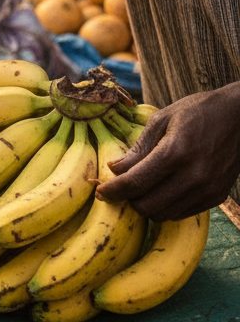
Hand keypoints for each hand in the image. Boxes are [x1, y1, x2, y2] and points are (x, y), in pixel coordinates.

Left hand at [97, 84, 239, 218]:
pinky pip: (181, 212)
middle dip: (128, 199)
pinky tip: (160, 188)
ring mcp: (208, 190)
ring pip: (164, 214)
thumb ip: (138, 148)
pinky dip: (165, 206)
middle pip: (148, 206)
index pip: (136, 183)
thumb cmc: (196, 112)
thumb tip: (114, 169)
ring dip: (146, 204)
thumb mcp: (161, 119)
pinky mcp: (216, 197)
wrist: (239, 117)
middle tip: (119, 186)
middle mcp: (194, 176)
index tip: (99, 192)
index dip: (113, 191)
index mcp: (176, 152)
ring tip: (139, 186)